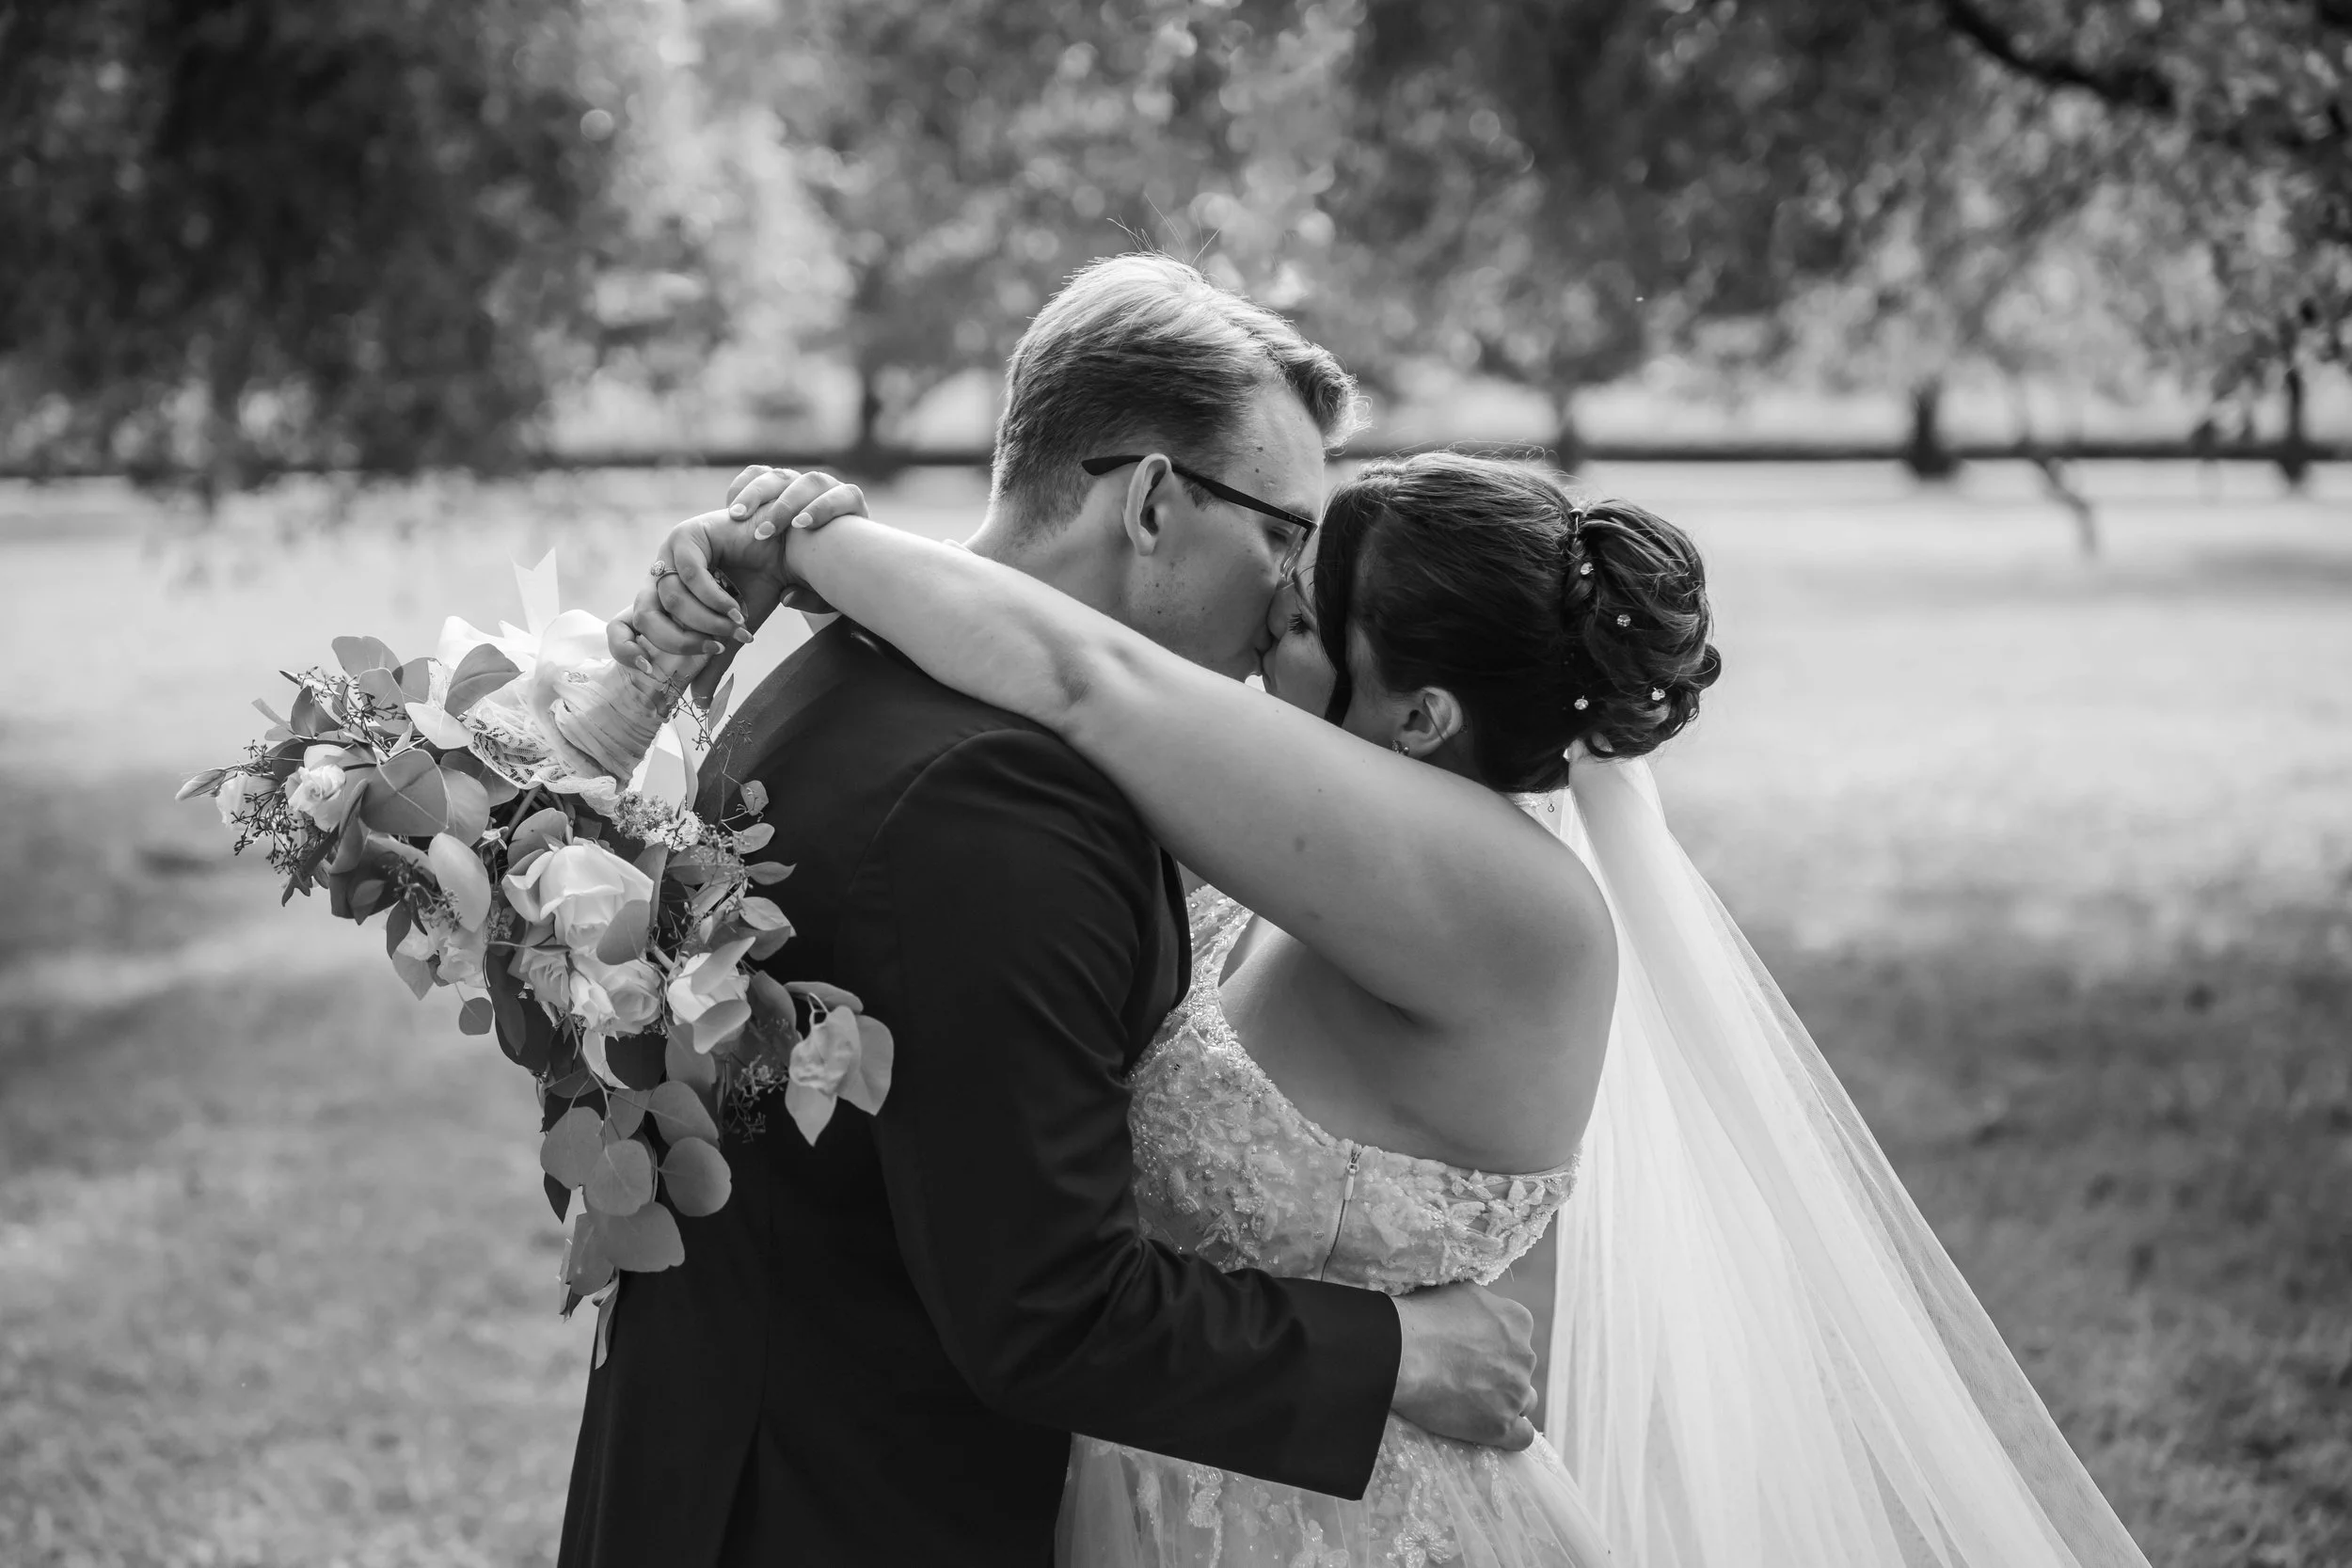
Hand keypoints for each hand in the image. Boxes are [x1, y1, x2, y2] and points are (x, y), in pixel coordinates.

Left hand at [606, 466, 870, 673]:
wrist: (791, 554)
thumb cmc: (763, 587)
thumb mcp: (733, 631)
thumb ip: (712, 661)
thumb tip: (697, 703)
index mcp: (664, 596)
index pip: (623, 625)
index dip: (627, 650)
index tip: (651, 672)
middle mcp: (659, 573)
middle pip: (643, 617)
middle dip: (681, 641)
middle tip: (718, 646)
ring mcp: (669, 551)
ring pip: (667, 599)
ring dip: (705, 620)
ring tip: (736, 623)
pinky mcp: (686, 533)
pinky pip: (688, 575)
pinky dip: (713, 597)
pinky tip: (736, 604)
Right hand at [1387, 1282, 1539, 1449]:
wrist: (1402, 1353)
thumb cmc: (1422, 1317)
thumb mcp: (1460, 1291)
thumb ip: (1483, 1305)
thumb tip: (1481, 1311)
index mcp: (1518, 1321)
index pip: (1516, 1336)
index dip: (1494, 1344)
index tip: (1472, 1348)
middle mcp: (1524, 1356)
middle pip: (1519, 1368)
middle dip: (1500, 1372)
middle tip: (1467, 1374)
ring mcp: (1515, 1393)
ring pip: (1524, 1400)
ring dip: (1507, 1400)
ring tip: (1476, 1401)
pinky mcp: (1501, 1425)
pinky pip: (1522, 1436)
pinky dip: (1511, 1433)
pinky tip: (1493, 1427)